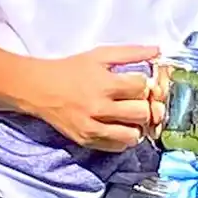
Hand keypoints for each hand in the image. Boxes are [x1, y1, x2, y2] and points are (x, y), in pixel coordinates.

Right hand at [26, 45, 165, 151]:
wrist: (40, 88)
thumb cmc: (71, 69)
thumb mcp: (100, 55)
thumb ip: (130, 53)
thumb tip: (158, 50)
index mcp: (105, 83)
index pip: (142, 88)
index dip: (143, 85)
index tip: (137, 84)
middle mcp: (99, 107)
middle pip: (141, 113)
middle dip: (143, 106)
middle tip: (135, 102)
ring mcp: (92, 127)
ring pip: (132, 135)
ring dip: (136, 126)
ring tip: (129, 117)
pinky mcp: (86, 140)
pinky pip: (117, 146)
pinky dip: (123, 138)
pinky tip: (118, 126)